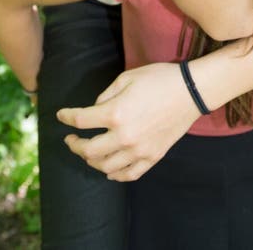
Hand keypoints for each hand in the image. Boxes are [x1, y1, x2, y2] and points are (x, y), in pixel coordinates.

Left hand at [56, 63, 200, 180]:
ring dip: (91, 161)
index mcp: (116, 113)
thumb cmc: (159, 79)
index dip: (66, 117)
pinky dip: (114, 174)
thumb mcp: (128, 77)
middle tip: (71, 140)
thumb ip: (106, 95)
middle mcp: (124, 136)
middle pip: (88, 150)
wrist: (191, 91)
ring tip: (89, 153)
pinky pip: (128, 174)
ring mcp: (138, 150)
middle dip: (74, 145)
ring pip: (105, 166)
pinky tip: (109, 168)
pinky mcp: (152, 157)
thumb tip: (95, 110)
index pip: (81, 120)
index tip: (61, 116)